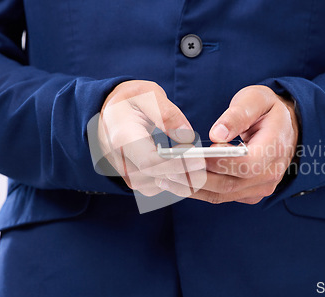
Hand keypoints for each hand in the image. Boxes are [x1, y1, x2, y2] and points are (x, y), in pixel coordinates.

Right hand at [97, 80, 205, 195]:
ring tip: (211, 168)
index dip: (176, 164)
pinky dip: (181, 182)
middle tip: (215, 166)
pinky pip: (163, 188)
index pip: (150, 161)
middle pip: (159, 178)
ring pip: (163, 187)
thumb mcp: (146, 95)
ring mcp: (129, 175)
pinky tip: (197, 169)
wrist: (108, 115)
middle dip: (189, 175)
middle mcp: (123, 163)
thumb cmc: (130, 101)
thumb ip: (166, 114)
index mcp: (123, 139)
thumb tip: (187, 136)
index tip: (200, 159)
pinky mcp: (138, 180)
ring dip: (188, 180)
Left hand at [162, 85, 298, 203]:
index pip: (245, 164)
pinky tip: (179, 182)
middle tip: (167, 168)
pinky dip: (199, 191)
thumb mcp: (256, 99)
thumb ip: (238, 115)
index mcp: (274, 149)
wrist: (285, 126)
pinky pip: (221, 197)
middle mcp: (270, 175)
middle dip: (196, 177)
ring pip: (221, 195)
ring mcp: (260, 188)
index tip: (190, 154)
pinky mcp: (249, 193)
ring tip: (164, 178)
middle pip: (228, 184)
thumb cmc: (268, 109)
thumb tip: (216, 135)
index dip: (217, 162)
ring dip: (192, 188)